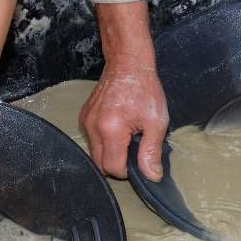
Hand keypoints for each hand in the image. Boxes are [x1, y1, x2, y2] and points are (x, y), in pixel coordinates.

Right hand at [80, 60, 168, 180]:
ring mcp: (85, 121)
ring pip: (95, 154)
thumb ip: (151, 151)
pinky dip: (105, 141)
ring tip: (127, 135)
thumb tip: (152, 176)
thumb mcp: (156, 121)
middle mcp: (92, 127)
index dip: (128, 171)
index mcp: (110, 129)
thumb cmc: (144, 89)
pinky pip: (92, 140)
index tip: (140, 159)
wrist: (128, 63)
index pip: (113, 168)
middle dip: (118, 163)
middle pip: (100, 165)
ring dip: (111, 152)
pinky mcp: (84, 117)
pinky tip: (119, 127)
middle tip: (135, 147)